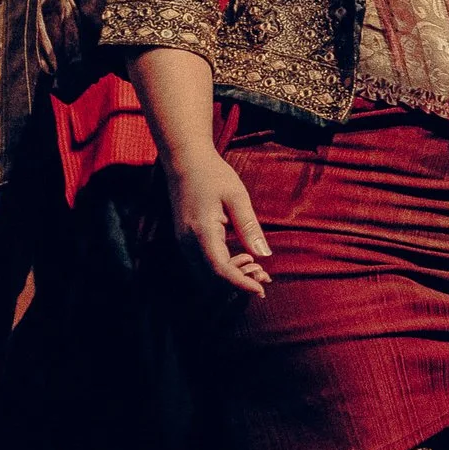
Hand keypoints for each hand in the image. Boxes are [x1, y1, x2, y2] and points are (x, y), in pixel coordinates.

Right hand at [167, 149, 270, 295]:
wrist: (185, 160)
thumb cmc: (213, 174)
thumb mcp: (237, 197)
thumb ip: (249, 227)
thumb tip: (265, 255)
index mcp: (201, 232)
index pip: (220, 271)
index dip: (241, 284)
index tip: (262, 289)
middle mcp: (188, 243)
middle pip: (211, 281)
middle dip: (238, 284)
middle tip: (264, 276)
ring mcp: (183, 243)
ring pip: (205, 276)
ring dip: (230, 278)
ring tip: (257, 268)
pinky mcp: (185, 241)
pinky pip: (202, 266)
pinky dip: (222, 269)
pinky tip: (242, 258)